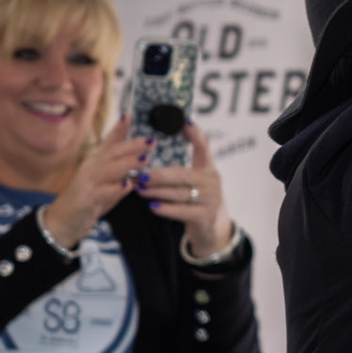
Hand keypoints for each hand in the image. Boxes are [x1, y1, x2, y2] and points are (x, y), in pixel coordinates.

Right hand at [44, 116, 147, 249]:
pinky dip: (115, 188)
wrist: (61, 222)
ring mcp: (87, 184)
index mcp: (96, 163)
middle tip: (150, 141)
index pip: (108, 143)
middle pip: (111, 153)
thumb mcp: (106, 182)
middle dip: (131, 146)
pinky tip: (127, 185)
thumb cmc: (88, 200)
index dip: (118, 129)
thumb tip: (141, 159)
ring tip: (145, 159)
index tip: (130, 115)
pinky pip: (102, 192)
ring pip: (108, 170)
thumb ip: (122, 170)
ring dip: (127, 163)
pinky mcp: (86, 200)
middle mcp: (90, 169)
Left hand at [137, 124, 236, 257]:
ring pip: (180, 193)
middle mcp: (212, 182)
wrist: (211, 230)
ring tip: (139, 189)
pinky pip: (184, 211)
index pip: (204, 148)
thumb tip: (154, 149)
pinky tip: (153, 207)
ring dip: (157, 191)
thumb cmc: (195, 200)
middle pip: (184, 175)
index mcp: (208, 169)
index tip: (185, 122)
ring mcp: (211, 200)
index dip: (196, 135)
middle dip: (160, 175)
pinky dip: (167, 209)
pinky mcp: (206, 217)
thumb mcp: (194, 182)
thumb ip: (180, 169)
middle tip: (140, 174)